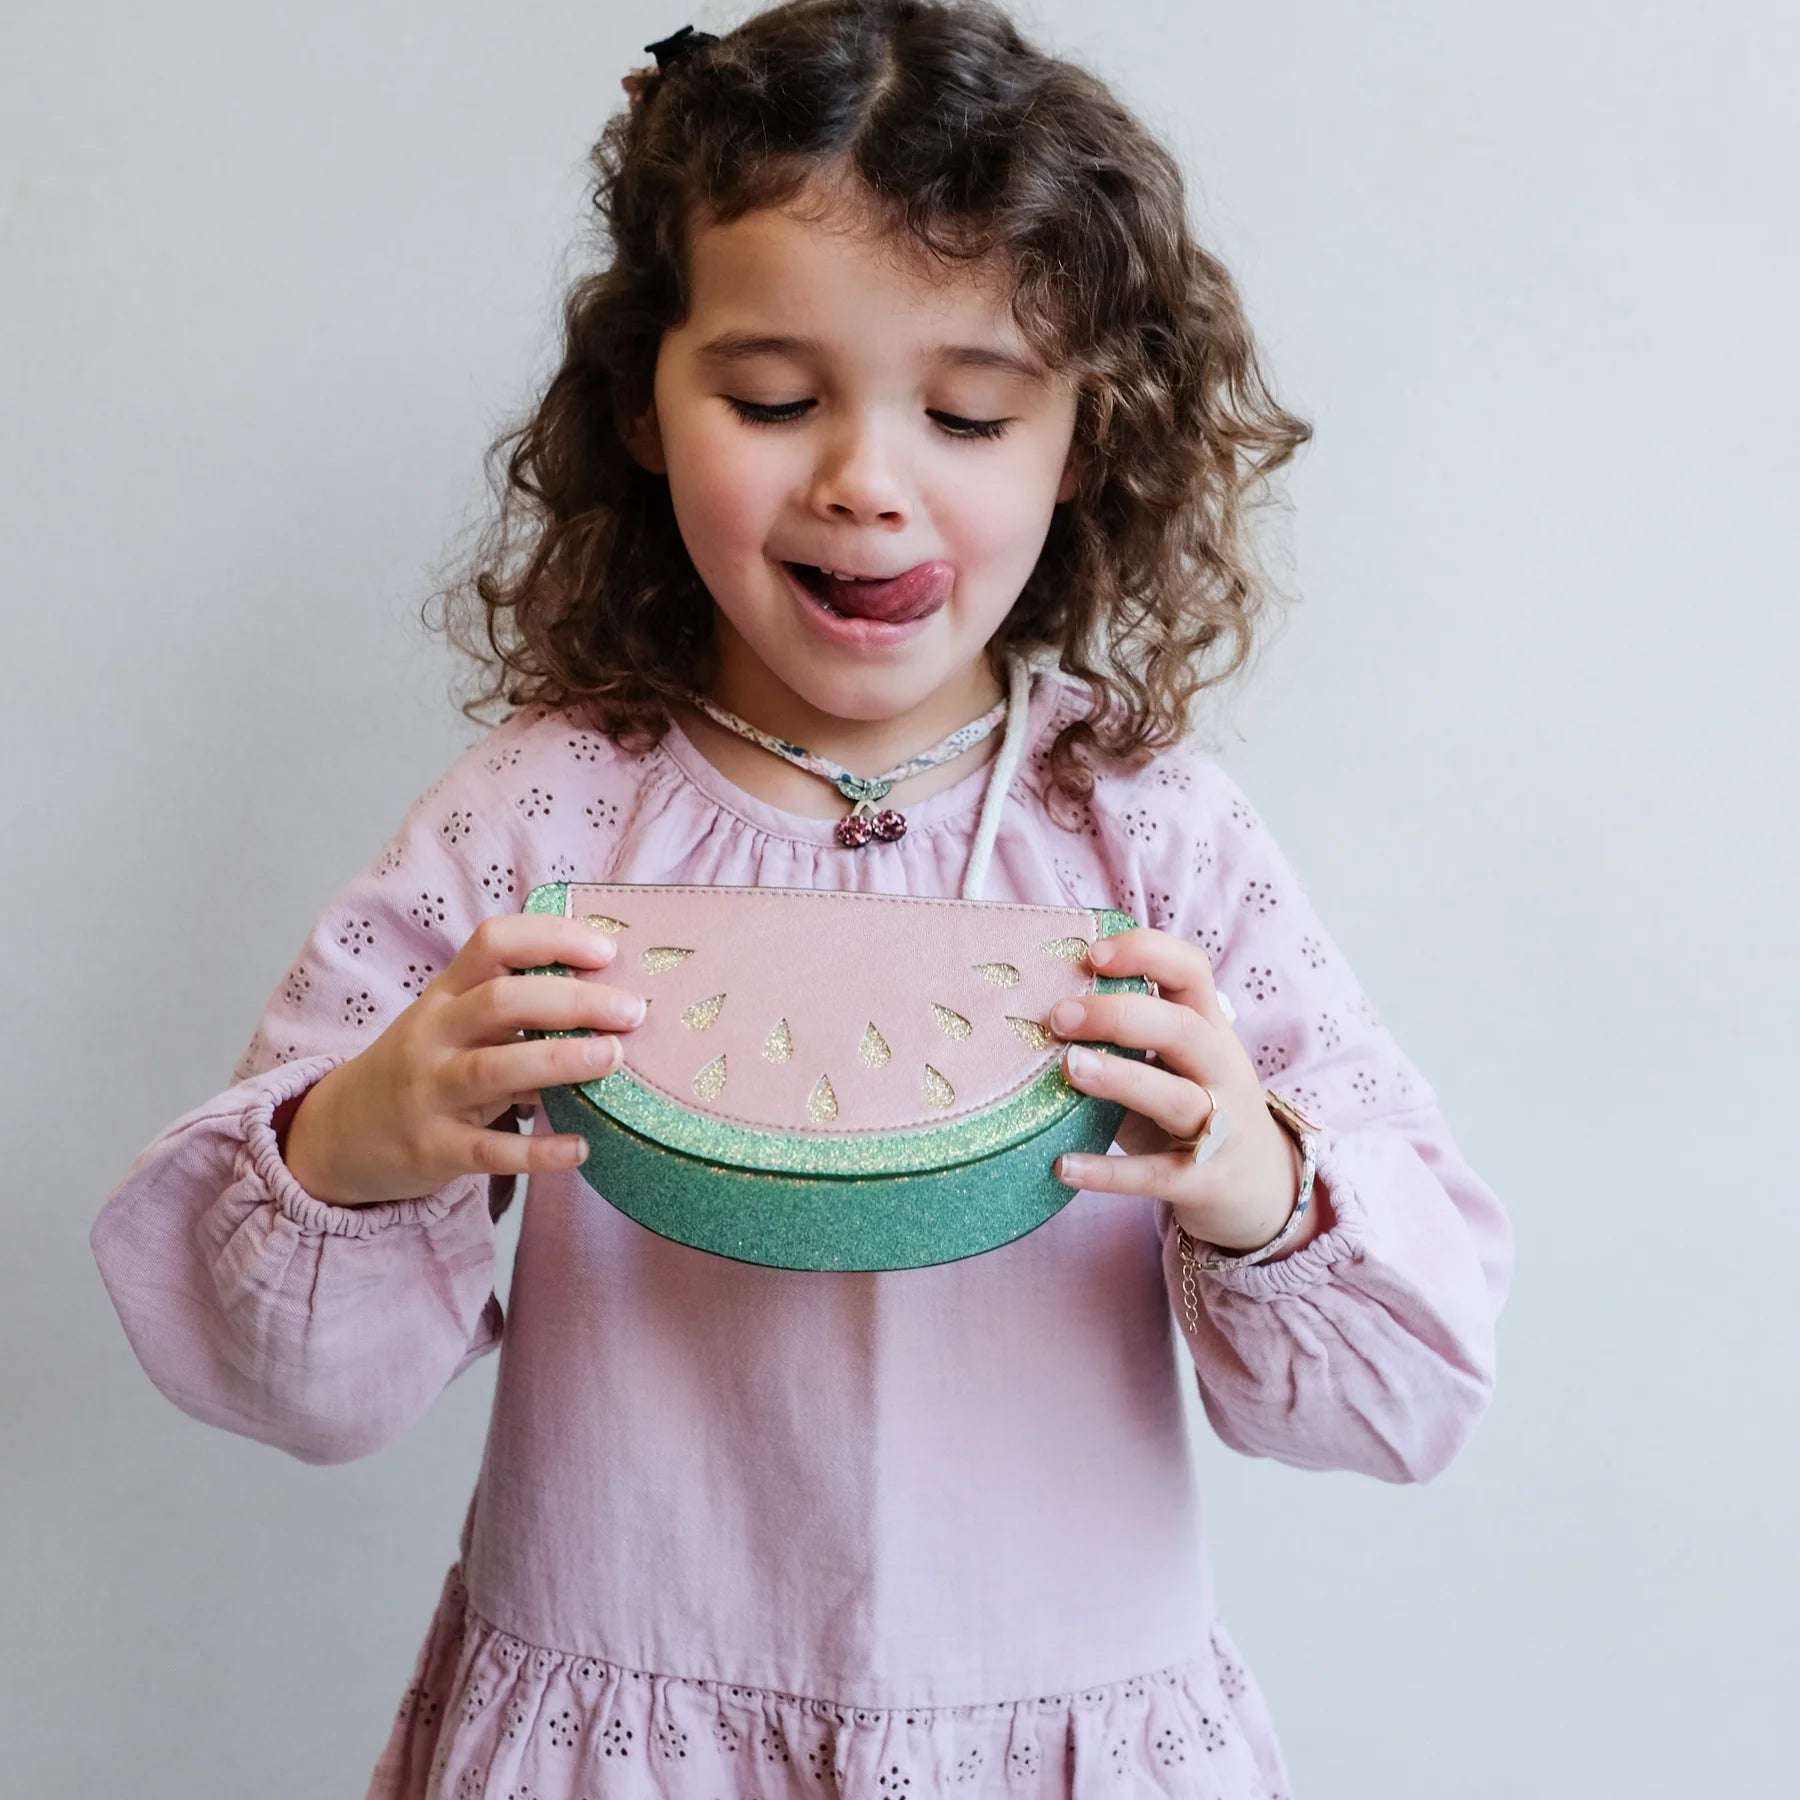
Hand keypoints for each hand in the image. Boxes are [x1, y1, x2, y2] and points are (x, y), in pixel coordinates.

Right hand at [283, 915, 645, 1206]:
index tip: (607, 952)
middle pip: (501, 1001)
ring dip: (559, 1060)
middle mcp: (432, 1035)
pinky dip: (537, 1151)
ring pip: (492, 1069)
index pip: (493, 942)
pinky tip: (581, 1148)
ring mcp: (428, 1092)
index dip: (552, 938)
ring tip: (614, 1058)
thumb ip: (514, 1007)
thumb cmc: (425, 1067)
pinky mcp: (432, 1150)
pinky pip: (488, 1151)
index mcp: (445, 993)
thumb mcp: (454, 1023)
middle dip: (572, 1001)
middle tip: (632, 1011)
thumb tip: (609, 998)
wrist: (340, 1134)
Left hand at [1047, 927, 1310, 1253]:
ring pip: (1176, 1098)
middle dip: (1121, 1016)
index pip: (1192, 970)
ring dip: (1122, 1079)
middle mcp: (1220, 1071)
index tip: (1092, 954)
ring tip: (1071, 1067)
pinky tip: (1062, 1165)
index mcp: (1210, 1029)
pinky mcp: (1201, 1181)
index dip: (1146, 953)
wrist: (1257, 1186)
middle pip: (1184, 1030)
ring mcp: (1219, 1128)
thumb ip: (1128, 1034)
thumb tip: (1037, 1007)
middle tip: (1060, 1016)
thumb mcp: (1176, 1061)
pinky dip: (1109, 1172)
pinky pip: (1154, 1175)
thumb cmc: (1194, 1105)